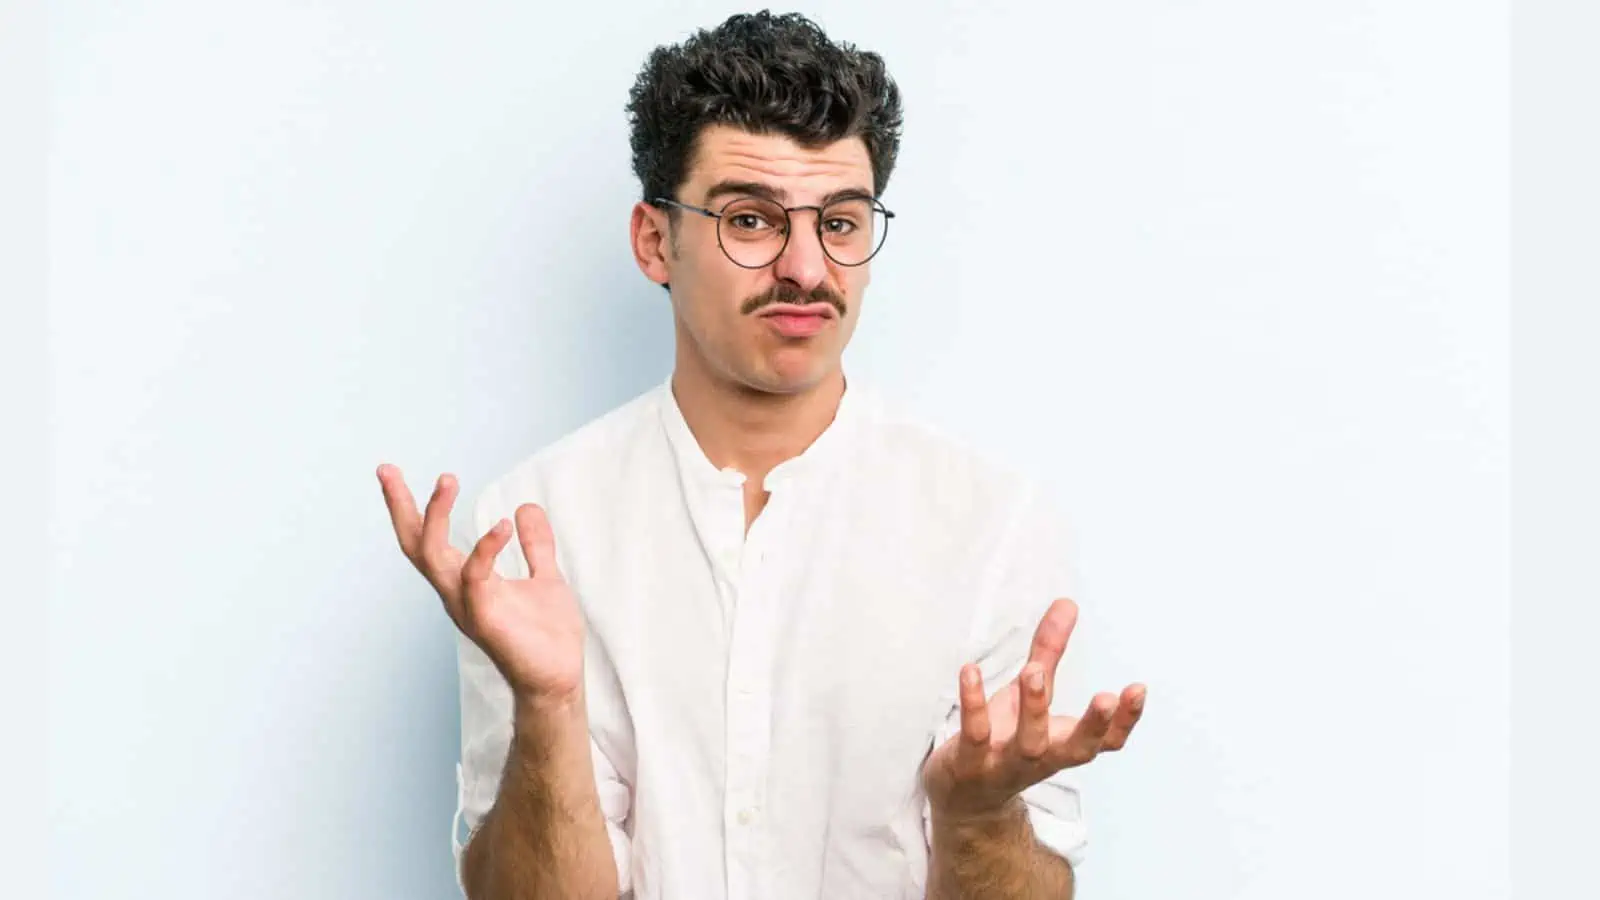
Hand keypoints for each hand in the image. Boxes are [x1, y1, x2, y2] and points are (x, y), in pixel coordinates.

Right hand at [378, 465, 584, 707]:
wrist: (559, 679)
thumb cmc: (548, 636)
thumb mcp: (546, 577)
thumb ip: (535, 545)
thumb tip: (525, 508)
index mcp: (465, 581)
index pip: (427, 539)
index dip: (411, 507)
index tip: (390, 472)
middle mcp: (456, 592)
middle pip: (414, 544)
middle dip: (399, 507)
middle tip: (386, 469)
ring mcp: (466, 605)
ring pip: (433, 556)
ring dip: (436, 516)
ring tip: (447, 479)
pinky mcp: (484, 619)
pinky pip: (474, 577)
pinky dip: (484, 548)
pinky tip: (502, 525)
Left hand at [922, 597, 1145, 819]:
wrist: (963, 797)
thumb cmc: (1004, 739)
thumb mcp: (1028, 693)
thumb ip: (1048, 652)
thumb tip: (1067, 603)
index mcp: (1063, 743)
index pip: (1106, 740)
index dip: (1124, 720)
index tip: (1137, 689)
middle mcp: (1042, 757)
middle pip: (1076, 749)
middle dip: (1092, 725)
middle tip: (1104, 696)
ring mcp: (1007, 763)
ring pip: (1029, 744)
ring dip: (1034, 708)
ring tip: (1034, 670)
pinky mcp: (970, 763)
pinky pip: (976, 735)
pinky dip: (974, 704)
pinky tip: (969, 671)